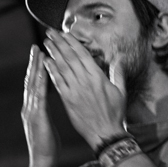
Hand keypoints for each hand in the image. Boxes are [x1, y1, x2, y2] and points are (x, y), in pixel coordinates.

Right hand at [22, 45, 59, 166]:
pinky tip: (44, 71)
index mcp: (32, 108)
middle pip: (30, 80)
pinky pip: (39, 95)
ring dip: (35, 67)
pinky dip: (40, 81)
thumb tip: (48, 102)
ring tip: (39, 52)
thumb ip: (45, 111)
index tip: (40, 54)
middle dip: (33, 63)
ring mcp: (31, 110)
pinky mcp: (37, 116)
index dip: (35, 69)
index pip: (33, 84)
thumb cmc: (48, 145)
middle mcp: (29, 106)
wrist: (43, 160)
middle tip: (36, 46)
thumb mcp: (46, 124)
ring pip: (32, 84)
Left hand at [43, 30, 126, 149]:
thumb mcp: (121, 91)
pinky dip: (51, 71)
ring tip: (46, 42)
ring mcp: (75, 90)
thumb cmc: (115, 114)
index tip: (65, 33)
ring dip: (53, 53)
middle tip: (50, 32)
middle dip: (59, 43)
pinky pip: (58, 82)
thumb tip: (119, 58)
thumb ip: (118, 73)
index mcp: (98, 77)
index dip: (72, 42)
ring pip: (62, 67)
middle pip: (70, 57)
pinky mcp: (68, 100)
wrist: (105, 133)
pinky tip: (46, 62)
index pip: (82, 54)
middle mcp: (85, 81)